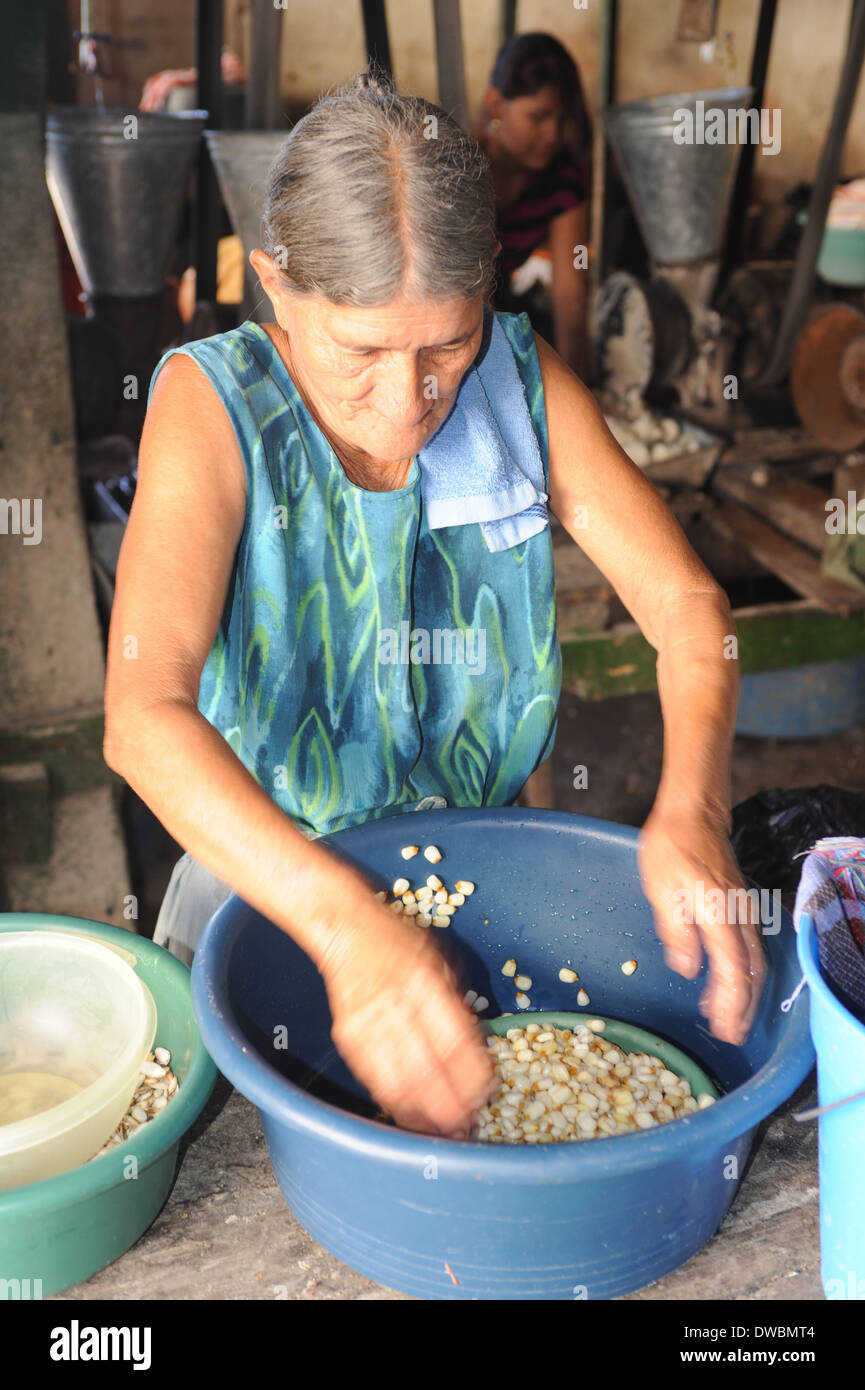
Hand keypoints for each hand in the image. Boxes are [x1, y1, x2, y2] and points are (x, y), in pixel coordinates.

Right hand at [319, 906, 494, 1138]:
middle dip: (450, 1108)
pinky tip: (411, 1117)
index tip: (485, 1095)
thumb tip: (476, 1050)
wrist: (347, 931)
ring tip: (442, 1133)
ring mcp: (370, 1024)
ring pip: (401, 1084)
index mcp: (427, 984)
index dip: (472, 1077)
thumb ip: (458, 1005)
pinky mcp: (349, 1037)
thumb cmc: (399, 942)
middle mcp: (398, 1005)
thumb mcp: (442, 961)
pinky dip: (396, 1104)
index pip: (456, 1042)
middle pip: (429, 1072)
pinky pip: (375, 1080)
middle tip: (465, 1128)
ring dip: (424, 1115)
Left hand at [638, 805, 766, 1044]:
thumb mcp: (660, 888)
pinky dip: (744, 971)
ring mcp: (743, 910)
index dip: (730, 1003)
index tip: (722, 1027)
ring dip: (745, 993)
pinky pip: (750, 947)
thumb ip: (675, 930)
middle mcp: (738, 916)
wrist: (693, 812)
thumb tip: (686, 967)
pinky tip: (727, 980)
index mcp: (718, 914)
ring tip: (730, 1018)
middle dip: (743, 1008)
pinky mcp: (740, 905)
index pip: (733, 969)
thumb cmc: (672, 845)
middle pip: (751, 972)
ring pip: (755, 961)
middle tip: (731, 1035)